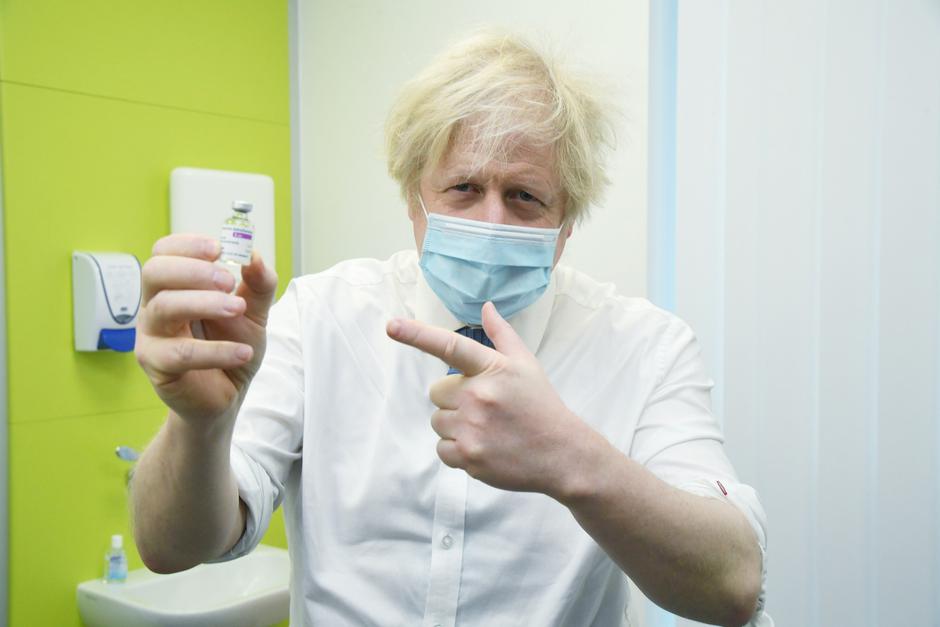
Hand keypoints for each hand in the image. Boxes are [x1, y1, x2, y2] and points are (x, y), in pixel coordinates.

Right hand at [135, 234, 277, 425]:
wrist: (227, 394)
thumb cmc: (231, 345)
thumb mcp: (254, 312)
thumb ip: (259, 285)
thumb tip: (255, 256)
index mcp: (173, 287)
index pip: (163, 253)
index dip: (187, 245)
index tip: (219, 248)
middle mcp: (155, 306)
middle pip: (155, 272)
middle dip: (193, 270)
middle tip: (228, 280)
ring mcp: (152, 336)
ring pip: (165, 308)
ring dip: (205, 303)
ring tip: (239, 309)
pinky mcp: (157, 366)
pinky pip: (181, 353)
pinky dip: (216, 351)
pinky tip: (243, 352)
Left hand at [386, 301, 595, 497]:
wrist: (562, 454)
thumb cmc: (541, 405)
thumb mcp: (526, 364)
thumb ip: (502, 335)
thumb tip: (486, 307)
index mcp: (492, 368)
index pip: (450, 346)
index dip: (417, 334)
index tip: (391, 326)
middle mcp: (479, 395)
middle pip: (437, 392)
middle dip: (454, 399)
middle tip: (484, 407)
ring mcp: (473, 428)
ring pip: (438, 421)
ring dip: (455, 424)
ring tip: (486, 428)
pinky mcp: (469, 457)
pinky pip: (441, 449)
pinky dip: (456, 450)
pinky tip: (482, 446)